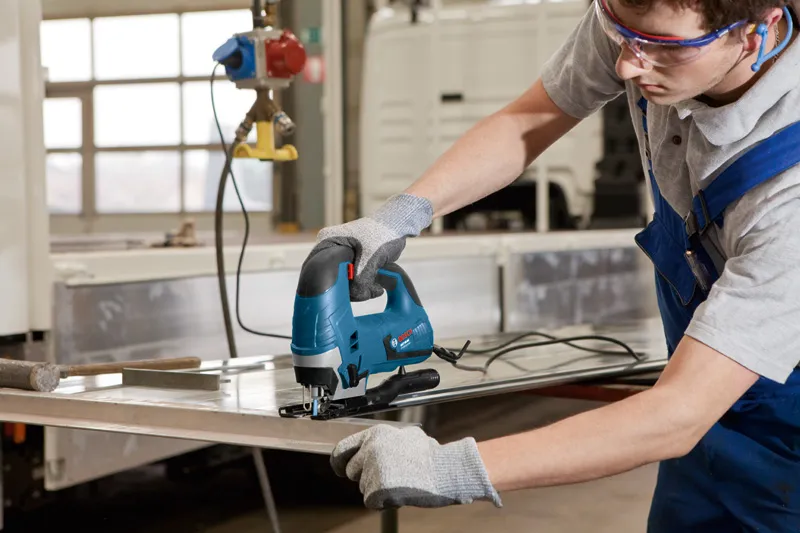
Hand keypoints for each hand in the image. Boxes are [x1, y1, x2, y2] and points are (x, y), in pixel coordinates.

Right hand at [306, 193, 432, 300]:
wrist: (398, 225)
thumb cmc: (383, 234)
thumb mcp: (370, 259)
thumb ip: (360, 279)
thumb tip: (356, 296)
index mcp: (327, 242)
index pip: (319, 269)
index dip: (330, 284)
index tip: (347, 294)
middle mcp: (330, 249)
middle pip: (332, 279)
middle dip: (350, 289)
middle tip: (367, 291)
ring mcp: (341, 256)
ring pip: (345, 282)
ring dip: (360, 289)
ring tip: (376, 287)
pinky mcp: (353, 262)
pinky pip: (353, 281)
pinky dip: (364, 286)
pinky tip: (376, 286)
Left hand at [331, 425, 501, 509]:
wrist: (445, 470)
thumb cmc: (430, 456)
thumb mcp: (404, 436)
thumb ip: (382, 440)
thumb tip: (366, 447)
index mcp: (375, 434)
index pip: (342, 448)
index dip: (339, 461)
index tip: (339, 468)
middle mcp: (370, 449)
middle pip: (351, 471)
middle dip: (365, 477)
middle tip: (387, 476)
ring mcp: (372, 469)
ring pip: (363, 487)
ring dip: (377, 489)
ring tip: (400, 481)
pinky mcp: (377, 489)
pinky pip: (371, 501)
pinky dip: (383, 502)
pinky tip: (399, 492)